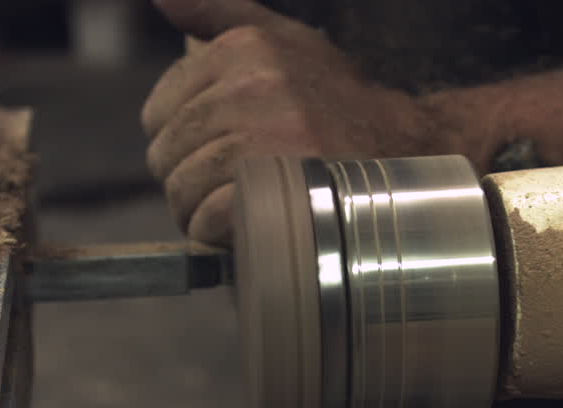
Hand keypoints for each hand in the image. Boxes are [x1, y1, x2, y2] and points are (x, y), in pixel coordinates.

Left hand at [144, 0, 442, 246]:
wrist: (404, 144)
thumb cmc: (335, 97)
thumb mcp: (281, 39)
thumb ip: (218, 13)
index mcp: (241, 48)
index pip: (158, 111)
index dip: (174, 143)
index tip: (203, 154)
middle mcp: (252, 84)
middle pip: (168, 153)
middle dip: (183, 181)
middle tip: (215, 190)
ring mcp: (267, 134)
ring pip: (186, 187)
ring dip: (195, 212)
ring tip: (227, 209)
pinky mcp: (281, 182)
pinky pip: (212, 215)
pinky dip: (216, 231)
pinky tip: (240, 226)